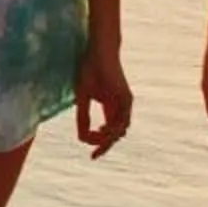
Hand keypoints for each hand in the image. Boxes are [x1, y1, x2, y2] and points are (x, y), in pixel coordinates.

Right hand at [76, 43, 133, 157]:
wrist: (99, 51)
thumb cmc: (89, 70)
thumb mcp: (82, 97)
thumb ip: (83, 116)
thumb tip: (82, 137)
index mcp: (110, 108)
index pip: (108, 132)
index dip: (99, 145)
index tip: (91, 155)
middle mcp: (120, 108)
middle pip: (116, 134)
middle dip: (105, 145)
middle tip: (94, 153)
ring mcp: (125, 103)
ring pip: (121, 130)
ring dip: (108, 138)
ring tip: (96, 139)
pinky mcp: (126, 97)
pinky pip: (122, 119)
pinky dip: (113, 128)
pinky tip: (103, 131)